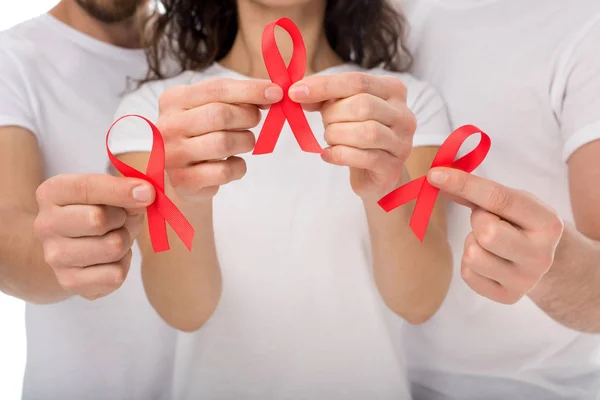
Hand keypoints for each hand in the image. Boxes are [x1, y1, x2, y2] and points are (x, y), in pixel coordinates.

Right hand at [34, 174, 154, 299]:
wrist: (77, 248)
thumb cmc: (101, 212)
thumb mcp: (114, 194)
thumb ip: (128, 190)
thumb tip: (145, 194)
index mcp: (52, 193)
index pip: (86, 188)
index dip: (120, 190)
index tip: (148, 192)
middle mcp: (46, 225)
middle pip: (98, 220)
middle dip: (121, 219)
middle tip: (120, 220)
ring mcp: (54, 257)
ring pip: (112, 247)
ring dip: (124, 242)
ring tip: (114, 238)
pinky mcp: (70, 282)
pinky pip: (116, 274)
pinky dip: (123, 264)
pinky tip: (112, 259)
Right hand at [157, 78, 282, 199]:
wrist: (181, 175)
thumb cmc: (202, 133)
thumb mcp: (210, 107)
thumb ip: (237, 97)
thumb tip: (271, 92)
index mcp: (175, 99)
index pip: (216, 89)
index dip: (250, 90)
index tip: (276, 93)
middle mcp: (169, 126)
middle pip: (219, 115)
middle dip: (247, 117)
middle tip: (255, 120)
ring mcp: (173, 155)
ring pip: (224, 143)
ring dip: (245, 141)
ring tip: (243, 142)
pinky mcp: (185, 181)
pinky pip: (225, 171)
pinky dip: (239, 166)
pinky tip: (233, 162)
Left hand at [289, 72, 415, 199]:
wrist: (375, 172)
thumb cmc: (357, 134)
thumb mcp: (342, 109)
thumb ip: (324, 97)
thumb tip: (299, 92)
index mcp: (392, 90)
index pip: (357, 81)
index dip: (324, 86)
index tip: (295, 92)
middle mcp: (403, 114)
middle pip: (363, 105)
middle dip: (333, 115)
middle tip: (325, 123)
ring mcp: (401, 142)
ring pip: (366, 132)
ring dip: (337, 135)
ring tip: (330, 139)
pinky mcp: (392, 167)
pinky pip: (362, 157)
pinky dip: (338, 155)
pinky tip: (329, 154)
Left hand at [427, 167, 563, 303]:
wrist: (539, 260)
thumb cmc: (518, 223)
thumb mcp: (508, 202)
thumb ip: (475, 191)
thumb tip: (437, 177)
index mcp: (548, 223)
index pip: (500, 199)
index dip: (464, 184)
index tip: (434, 174)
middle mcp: (542, 256)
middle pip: (487, 233)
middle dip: (477, 222)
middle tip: (486, 221)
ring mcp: (526, 280)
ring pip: (473, 255)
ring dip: (472, 243)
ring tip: (488, 242)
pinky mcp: (508, 297)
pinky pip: (468, 274)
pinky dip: (469, 263)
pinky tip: (487, 259)